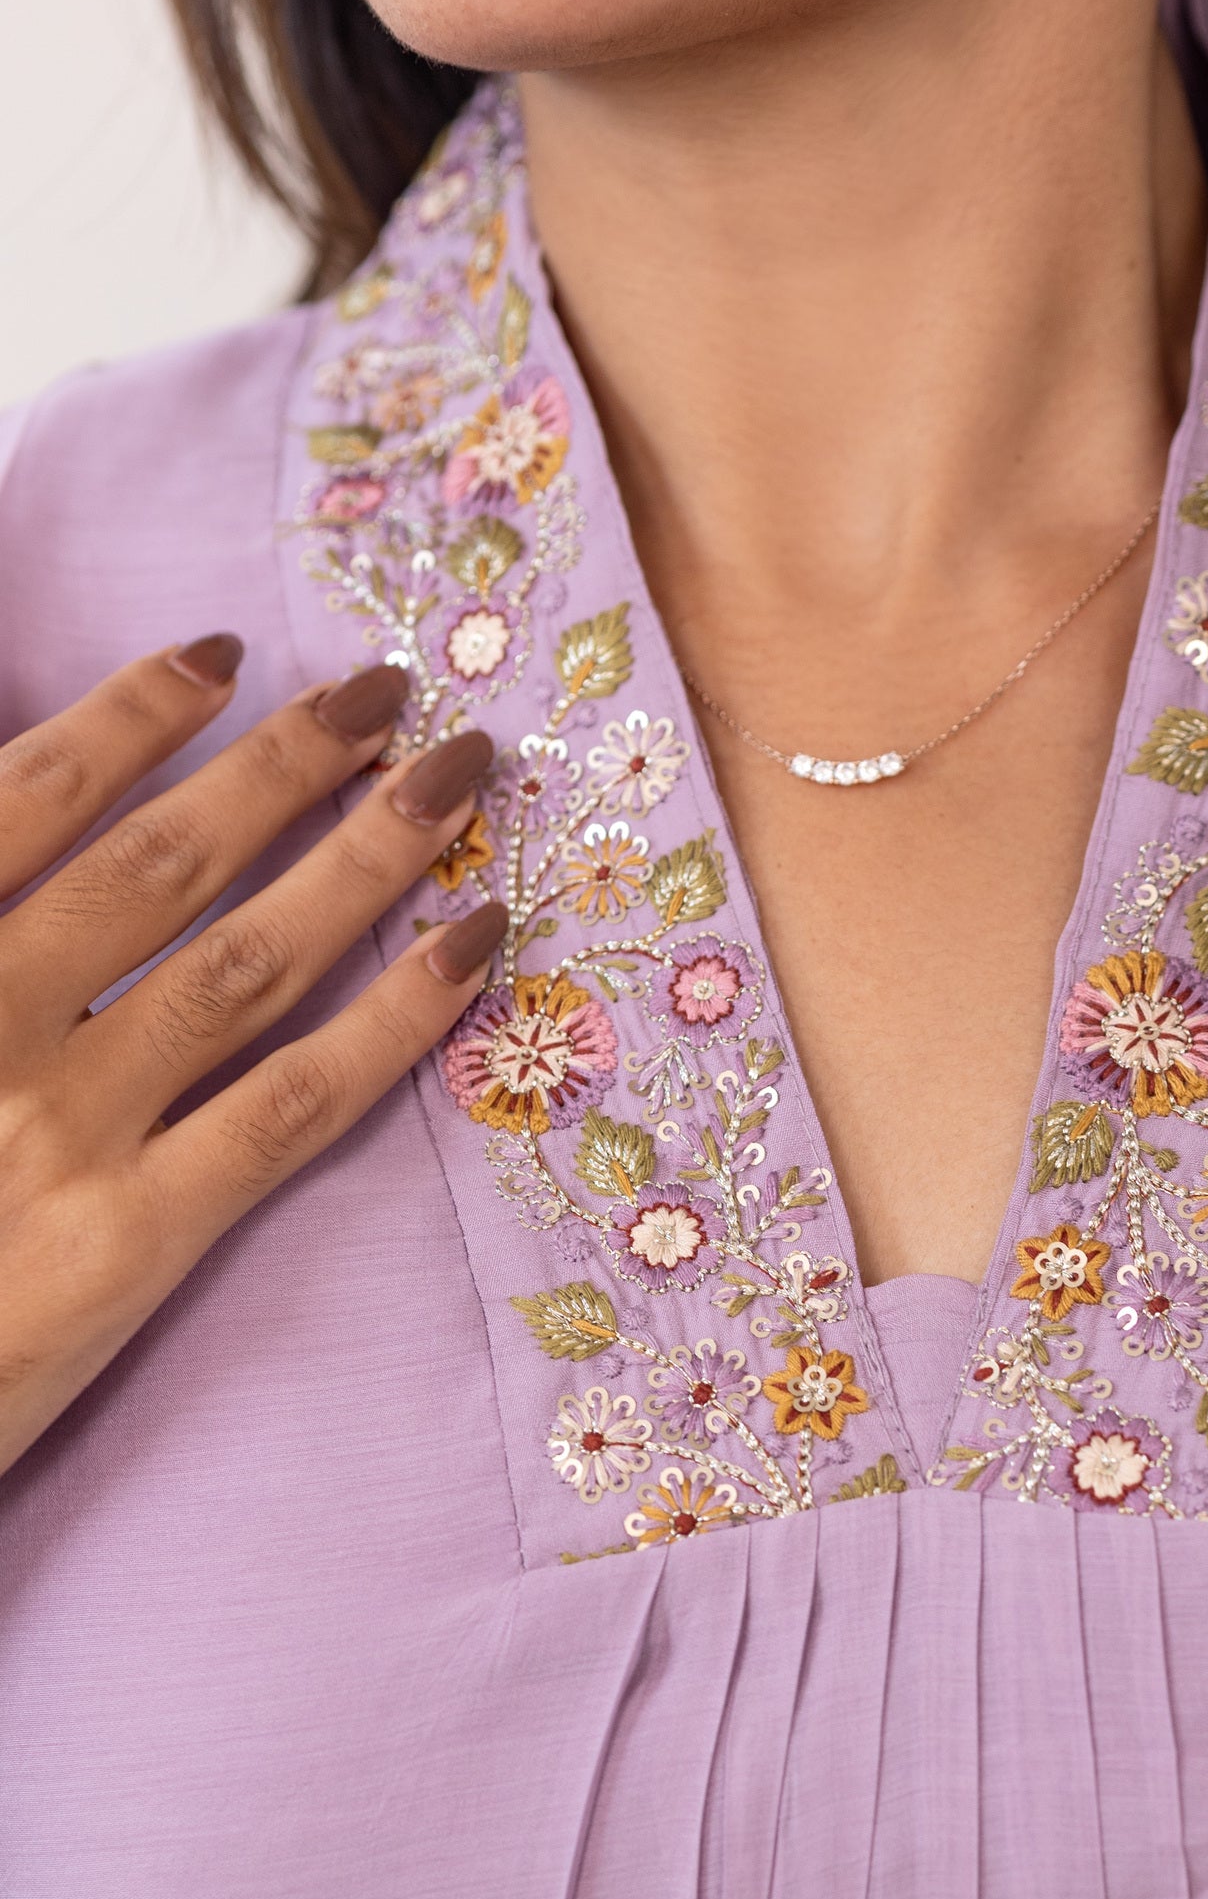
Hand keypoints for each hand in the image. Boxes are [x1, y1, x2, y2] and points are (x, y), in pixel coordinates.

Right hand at [0, 635, 506, 1475]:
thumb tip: (31, 822)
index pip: (27, 799)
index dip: (128, 713)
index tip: (217, 653)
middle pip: (163, 864)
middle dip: (283, 762)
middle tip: (384, 692)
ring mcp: (61, 1137)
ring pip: (244, 962)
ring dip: (362, 858)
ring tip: (453, 779)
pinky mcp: (130, 1246)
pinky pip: (288, 1107)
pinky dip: (394, 1018)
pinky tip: (471, 946)